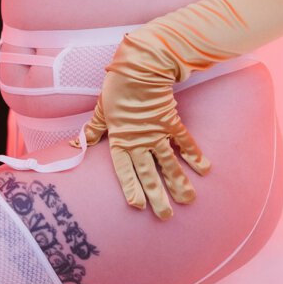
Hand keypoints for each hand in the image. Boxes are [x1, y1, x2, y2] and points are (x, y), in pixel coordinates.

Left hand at [80, 64, 210, 221]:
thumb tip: (78, 144)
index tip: (137, 205)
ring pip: (169, 163)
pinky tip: (204, 169)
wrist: (140, 67)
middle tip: (166, 216)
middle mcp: (140, 141)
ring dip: (179, 182)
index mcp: (120, 140)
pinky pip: (184, 142)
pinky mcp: (171, 122)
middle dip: (157, 196)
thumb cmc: (117, 88)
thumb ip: (94, 130)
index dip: (131, 187)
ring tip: (188, 200)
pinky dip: (194, 155)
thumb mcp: (101, 110)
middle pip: (149, 173)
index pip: (124, 169)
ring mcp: (157, 133)